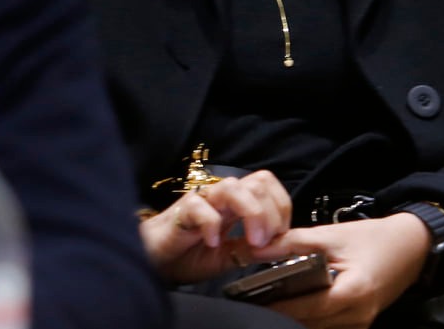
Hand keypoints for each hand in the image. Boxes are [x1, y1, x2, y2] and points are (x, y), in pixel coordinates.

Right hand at [138, 170, 291, 283]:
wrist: (153, 262)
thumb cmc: (188, 255)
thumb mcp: (231, 257)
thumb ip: (258, 250)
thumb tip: (291, 246)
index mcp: (235, 205)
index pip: (267, 184)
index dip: (282, 206)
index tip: (281, 236)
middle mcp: (221, 198)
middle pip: (258, 181)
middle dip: (272, 212)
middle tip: (265, 242)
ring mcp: (201, 202)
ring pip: (233, 187)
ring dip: (251, 214)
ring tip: (251, 242)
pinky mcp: (180, 213)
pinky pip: (199, 207)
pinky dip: (212, 224)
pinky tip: (214, 243)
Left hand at [249, 214, 429, 328]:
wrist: (411, 247)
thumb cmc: (372, 238)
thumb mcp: (332, 235)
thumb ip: (293, 242)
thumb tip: (256, 248)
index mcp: (352, 292)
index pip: (306, 307)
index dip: (277, 306)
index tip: (250, 300)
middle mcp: (358, 315)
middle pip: (310, 323)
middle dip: (281, 313)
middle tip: (254, 300)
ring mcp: (360, 323)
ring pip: (317, 328)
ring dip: (296, 317)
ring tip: (270, 301)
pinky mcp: (360, 324)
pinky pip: (329, 327)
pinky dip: (311, 318)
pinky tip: (296, 304)